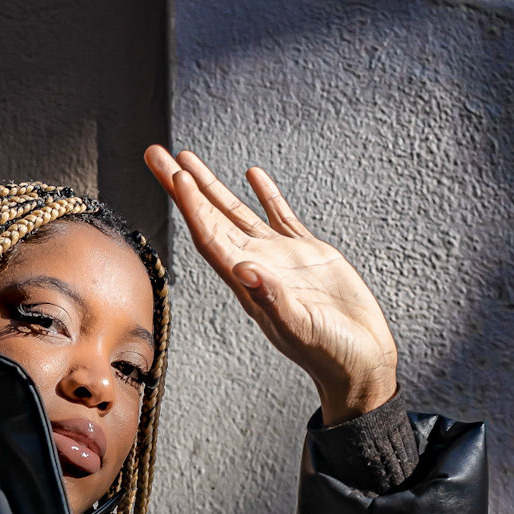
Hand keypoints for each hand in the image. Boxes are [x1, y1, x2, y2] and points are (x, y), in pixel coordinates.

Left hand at [145, 146, 397, 424]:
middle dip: (183, 185)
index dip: (192, 206)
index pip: (211, 237)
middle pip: (211, 217)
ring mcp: (281, 258)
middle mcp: (257, 266)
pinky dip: (265, 195)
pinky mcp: (308, 254)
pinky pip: (279, 217)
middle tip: (155, 152)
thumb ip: (273, 299)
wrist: (358, 361)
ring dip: (211, 186)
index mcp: (249, 284)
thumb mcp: (300, 327)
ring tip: (186, 157)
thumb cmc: (329, 353)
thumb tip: (243, 269)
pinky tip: (251, 173)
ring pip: (237, 212)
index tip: (174, 175)